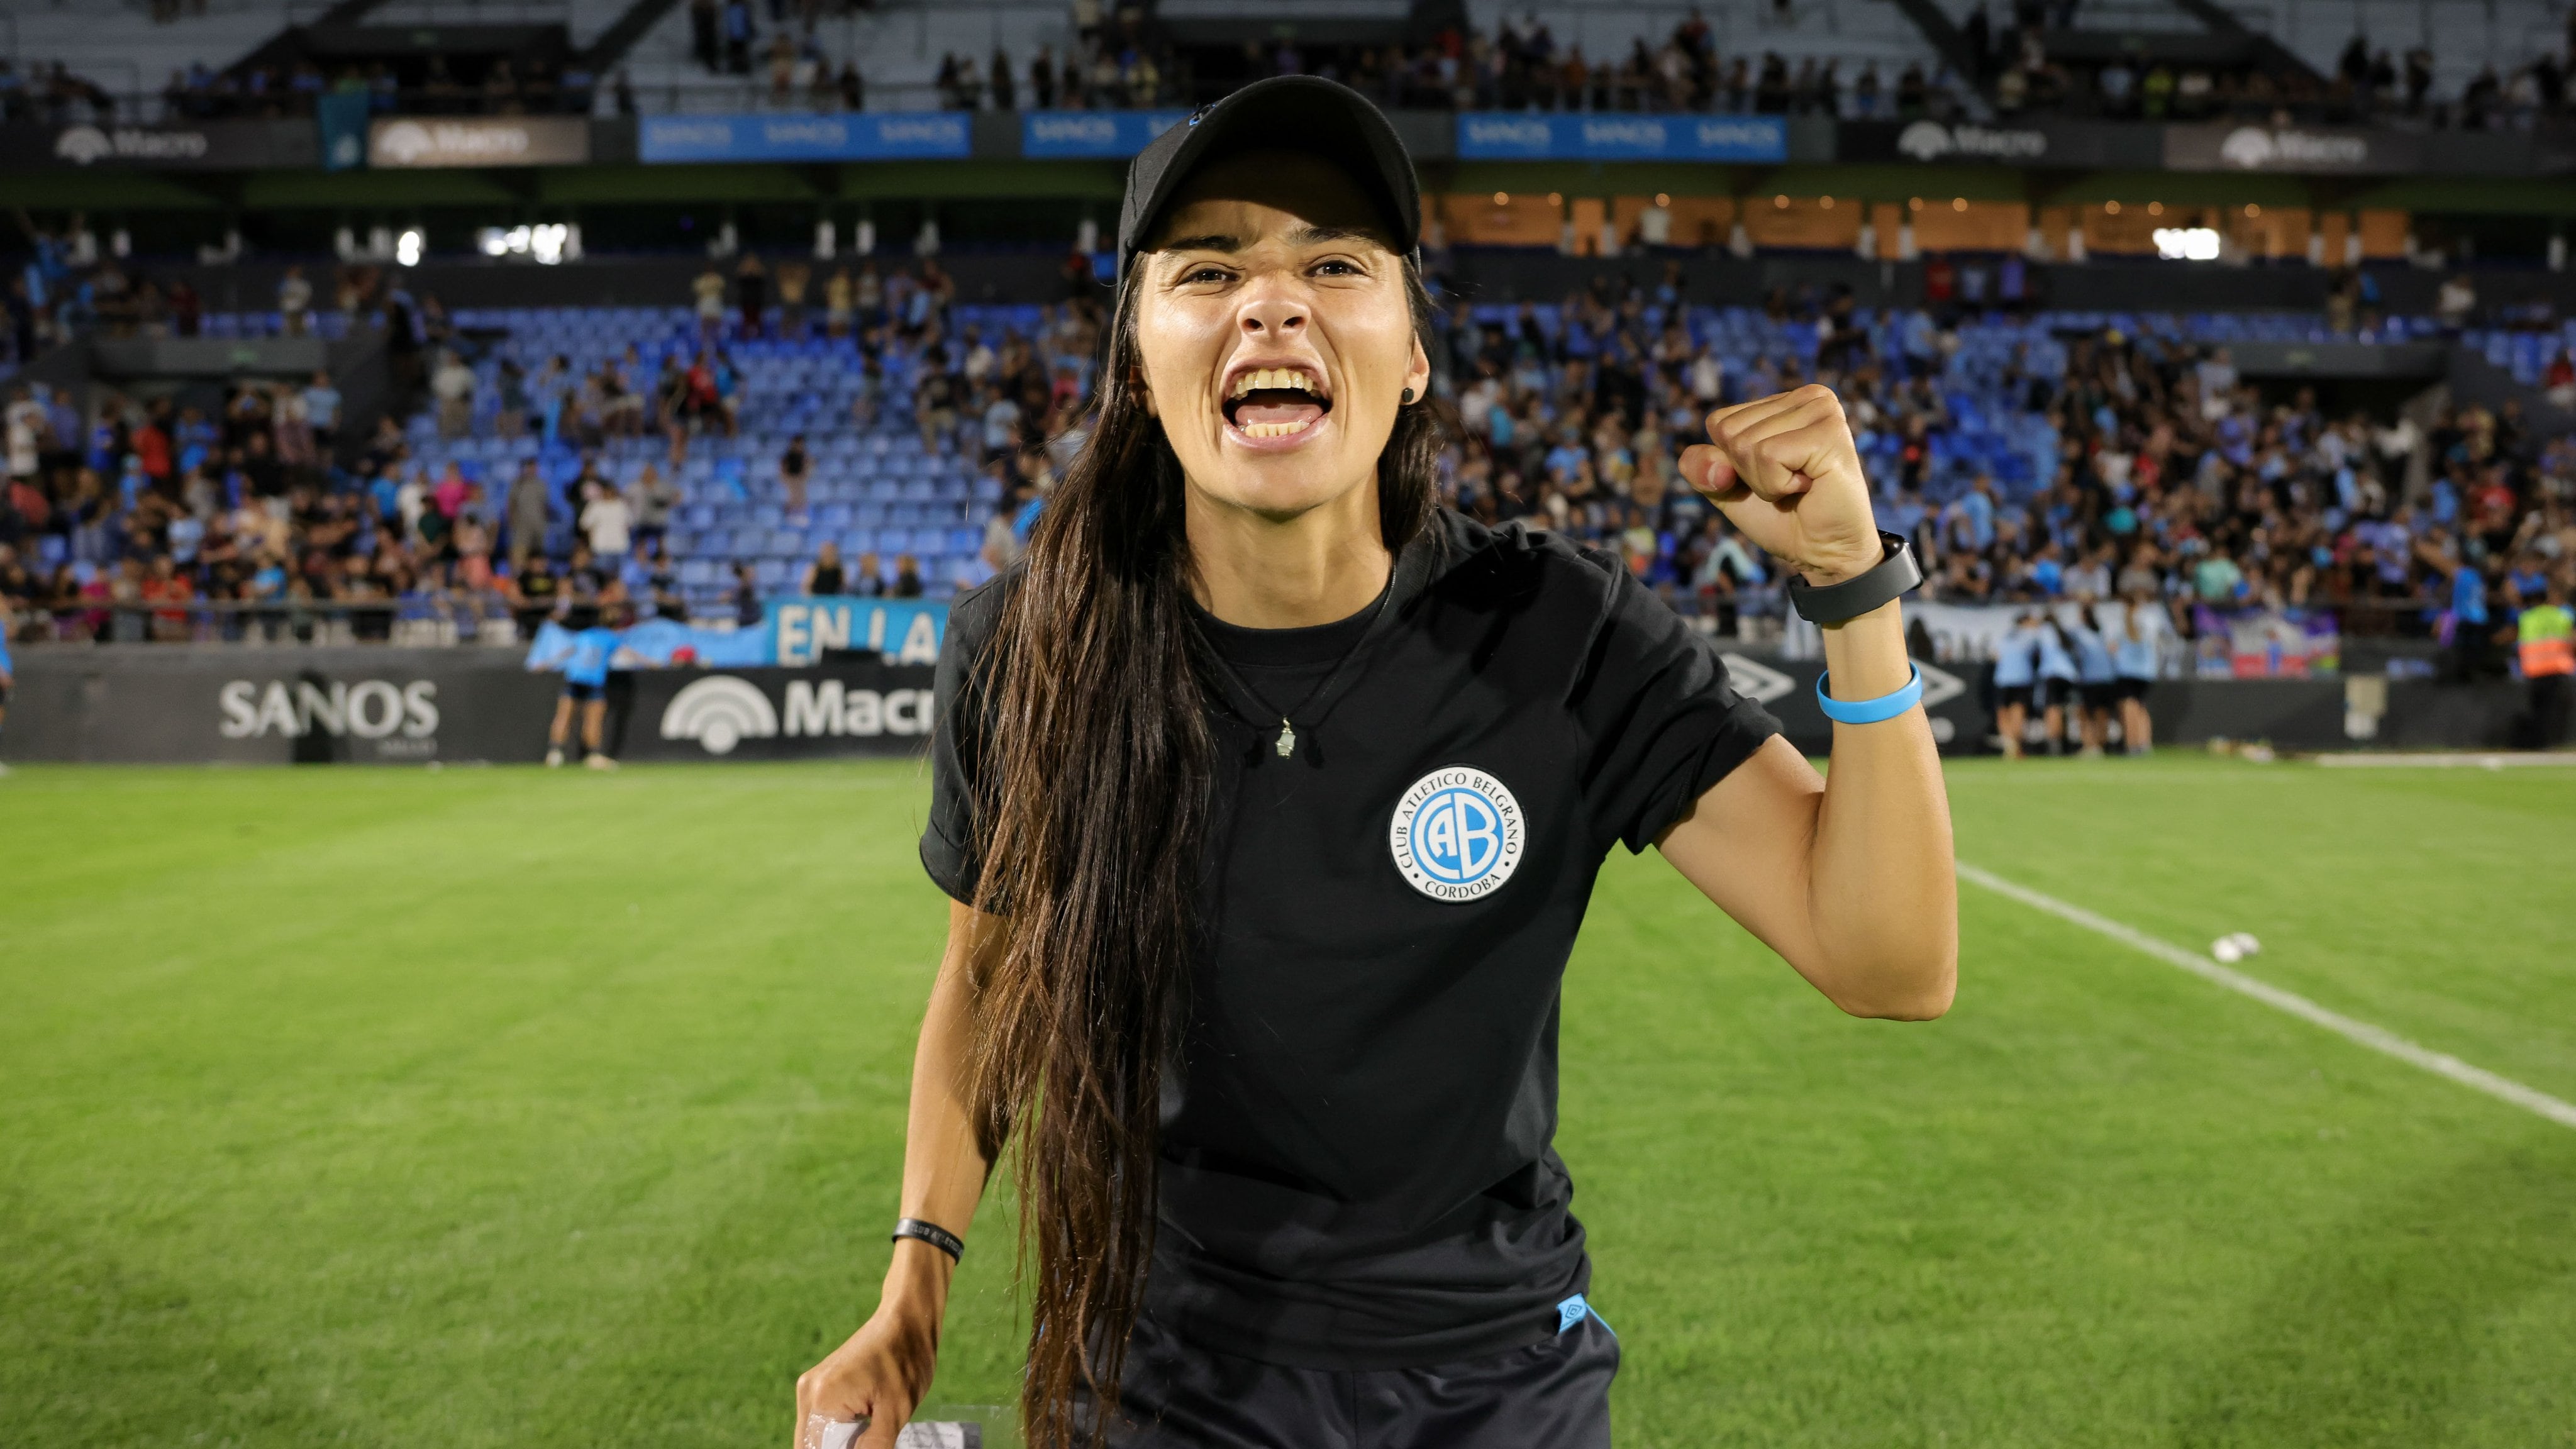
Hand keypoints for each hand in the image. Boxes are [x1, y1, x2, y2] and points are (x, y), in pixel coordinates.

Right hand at [794, 1285, 943, 1448]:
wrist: (908, 1320)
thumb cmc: (906, 1361)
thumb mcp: (896, 1413)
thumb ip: (873, 1448)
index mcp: (821, 1400)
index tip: (871, 1441)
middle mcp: (807, 1393)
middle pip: (813, 1446)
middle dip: (843, 1447)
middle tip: (873, 1432)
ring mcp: (811, 1387)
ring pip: (818, 1436)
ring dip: (842, 1441)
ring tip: (872, 1424)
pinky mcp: (820, 1385)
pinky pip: (823, 1422)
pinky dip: (841, 1431)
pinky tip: (866, 1421)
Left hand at [1678, 384, 1882, 585]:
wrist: (1823, 553)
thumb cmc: (1780, 517)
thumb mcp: (1725, 489)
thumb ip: (1700, 467)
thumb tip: (1717, 464)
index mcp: (1785, 402)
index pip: (1719, 423)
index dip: (1731, 463)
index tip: (1771, 476)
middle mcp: (1808, 396)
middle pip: (1730, 432)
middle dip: (1749, 473)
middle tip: (1787, 485)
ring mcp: (1822, 410)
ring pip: (1746, 444)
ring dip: (1766, 482)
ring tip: (1800, 487)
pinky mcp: (1830, 432)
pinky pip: (1769, 455)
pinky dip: (1778, 484)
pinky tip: (1808, 486)